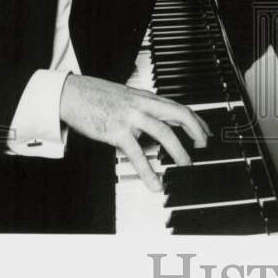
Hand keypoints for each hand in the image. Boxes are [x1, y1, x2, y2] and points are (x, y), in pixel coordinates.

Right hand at [59, 74, 209, 191]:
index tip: (205, 133)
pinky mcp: (116, 131)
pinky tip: (154, 184)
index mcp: (147, 97)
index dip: (196, 120)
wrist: (71, 93)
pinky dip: (148, 171)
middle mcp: (143, 104)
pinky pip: (136, 153)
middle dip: (197, 131)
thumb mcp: (127, 97)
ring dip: (179, 151)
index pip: (179, 107)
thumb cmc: (97, 96)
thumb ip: (144, 108)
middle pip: (180, 114)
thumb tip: (158, 122)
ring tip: (186, 166)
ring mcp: (130, 117)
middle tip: (204, 148)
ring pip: (163, 132)